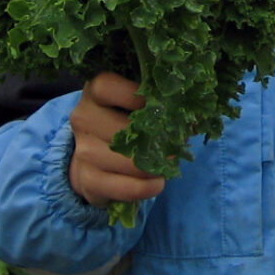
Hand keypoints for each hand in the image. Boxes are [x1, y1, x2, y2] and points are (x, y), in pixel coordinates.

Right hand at [67, 71, 165, 206]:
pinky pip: (118, 187)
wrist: (95, 155)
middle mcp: (83, 117)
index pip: (106, 86)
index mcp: (95, 91)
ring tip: (168, 165)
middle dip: (154, 140)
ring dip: (152, 167)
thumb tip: (193, 120)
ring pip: (123, 161)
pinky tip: (157, 184)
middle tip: (176, 145)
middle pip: (120, 129)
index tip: (159, 104)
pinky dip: (143, 188)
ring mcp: (82, 150)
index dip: (133, 94)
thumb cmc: (125, 120)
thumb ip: (159, 104)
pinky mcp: (86, 179)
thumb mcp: (137, 105)